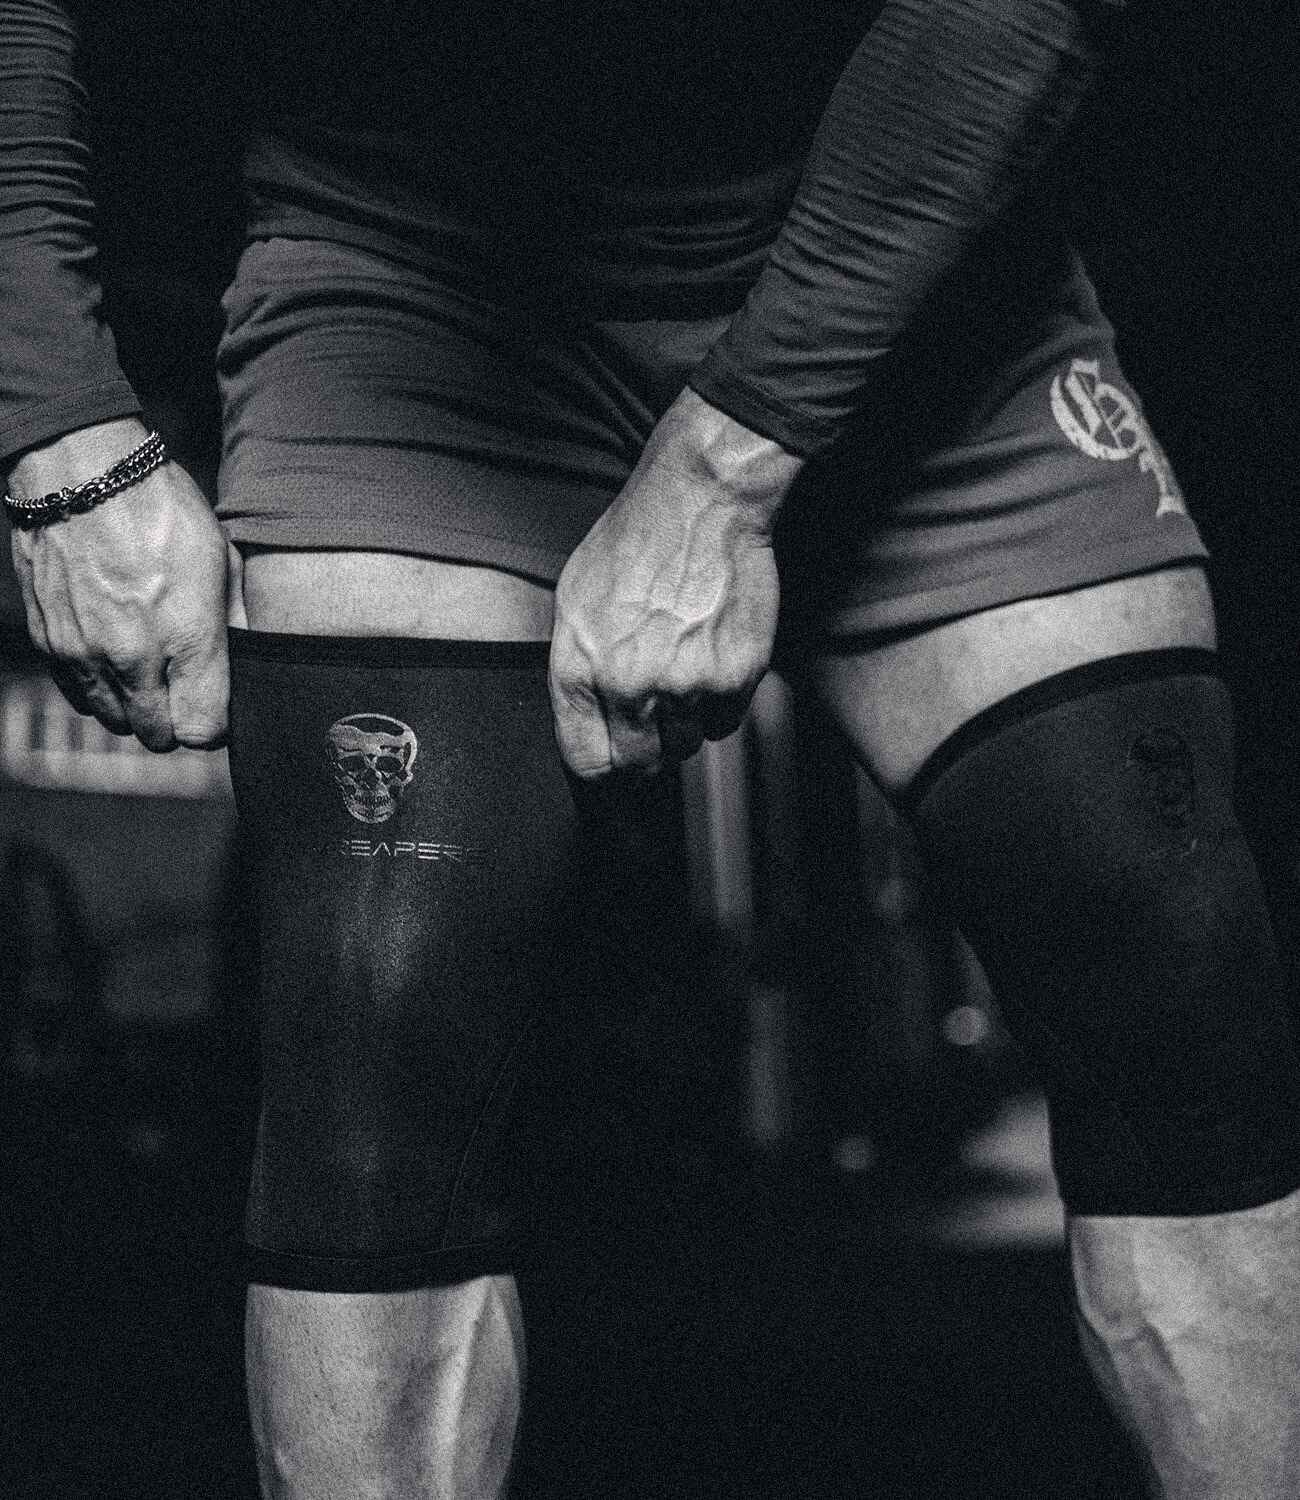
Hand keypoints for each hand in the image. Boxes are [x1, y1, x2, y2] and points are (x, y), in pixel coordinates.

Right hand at [8, 419, 244, 750]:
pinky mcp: (50, 643)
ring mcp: (85, 654)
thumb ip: (234, 620)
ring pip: (116, 722)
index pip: (203, 730)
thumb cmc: (161, 508)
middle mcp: (134, 657)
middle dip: (175, 722)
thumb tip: (245, 659)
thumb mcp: (221, 558)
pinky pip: (79, 695)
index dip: (214, 723)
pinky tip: (112, 656)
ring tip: (146, 671)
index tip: (215, 703)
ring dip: (135, 707)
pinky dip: (98, 687)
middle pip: (158, 737)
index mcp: (188, 638)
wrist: (82, 473)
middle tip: (182, 691)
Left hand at [549, 390, 801, 777]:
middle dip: (645, 748)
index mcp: (580, 667)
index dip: (602, 762)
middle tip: (653, 716)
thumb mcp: (575, 602)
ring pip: (684, 746)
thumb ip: (578, 668)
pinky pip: (724, 724)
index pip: (586, 760)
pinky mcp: (733, 677)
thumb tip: (588, 718)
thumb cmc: (636, 541)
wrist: (699, 501)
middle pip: (639, 764)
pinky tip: (711, 663)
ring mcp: (684, 684)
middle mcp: (628, 684)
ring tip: (683, 674)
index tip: (613, 755)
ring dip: (683, 724)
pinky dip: (719, 706)